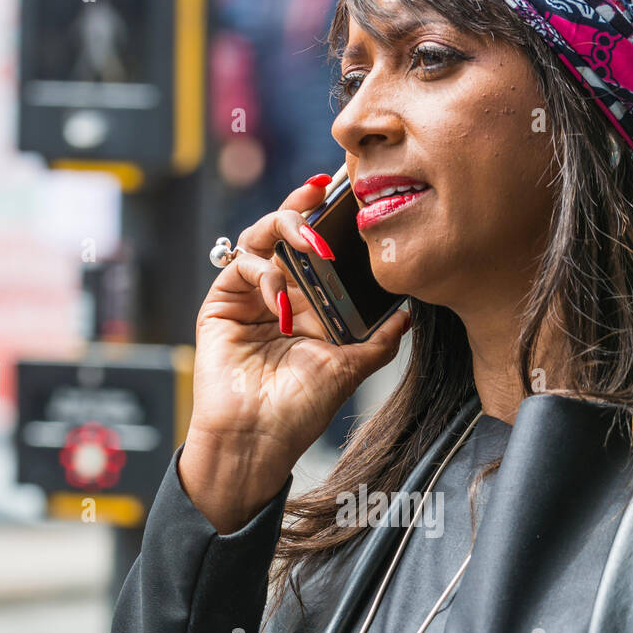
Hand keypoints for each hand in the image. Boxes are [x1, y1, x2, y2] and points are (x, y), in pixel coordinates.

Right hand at [179, 175, 411, 531]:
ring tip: (311, 241)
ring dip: (287, 227)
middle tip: (327, 198)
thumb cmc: (299, 411)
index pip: (323, 250)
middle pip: (290, 231)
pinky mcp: (222, 302)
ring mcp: (250, 295)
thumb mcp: (349, 370)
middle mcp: (282, 293)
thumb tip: (410, 313)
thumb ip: (379, 340)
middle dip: (307, 207)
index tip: (351, 193)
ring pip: (262, 236)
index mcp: (313, 305)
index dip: (333, 220)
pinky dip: (263, 271)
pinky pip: (241, 264)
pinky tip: (280, 299)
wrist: (256, 439)